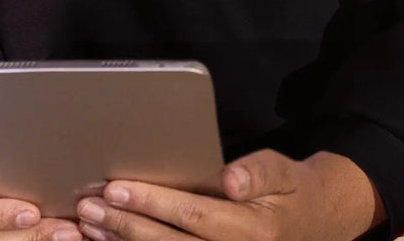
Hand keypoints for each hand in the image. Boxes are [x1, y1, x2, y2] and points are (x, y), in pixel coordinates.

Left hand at [74, 149, 383, 240]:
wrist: (314, 223)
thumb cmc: (292, 191)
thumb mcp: (284, 171)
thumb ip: (258, 172)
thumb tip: (230, 179)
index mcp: (252, 231)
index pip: (192, 216)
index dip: (152, 204)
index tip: (116, 189)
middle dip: (125, 226)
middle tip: (89, 207)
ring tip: (90, 226)